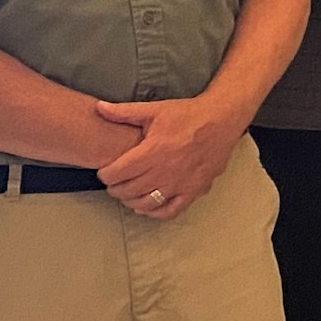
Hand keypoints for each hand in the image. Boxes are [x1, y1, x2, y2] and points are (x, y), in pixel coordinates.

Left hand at [93, 95, 247, 219]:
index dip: (105, 175)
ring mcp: (180, 183)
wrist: (221, 120)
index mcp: (153, 151)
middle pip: (128, 190)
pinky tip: (148, 206)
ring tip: (129, 193)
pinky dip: (155, 212)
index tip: (106, 171)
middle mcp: (165, 171)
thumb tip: (99, 107)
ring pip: (145, 203)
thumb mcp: (154, 110)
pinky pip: (170, 211)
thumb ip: (124, 112)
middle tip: (115, 182)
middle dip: (115, 188)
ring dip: (131, 201)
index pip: (116, 173)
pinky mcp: (194, 190)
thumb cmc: (188, 115)